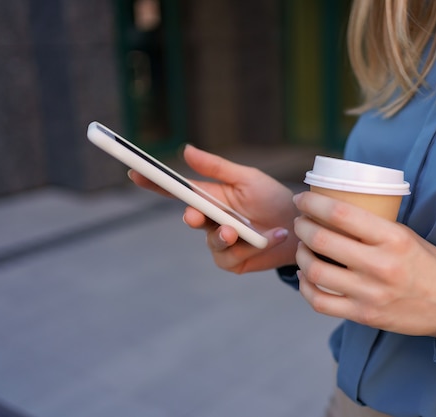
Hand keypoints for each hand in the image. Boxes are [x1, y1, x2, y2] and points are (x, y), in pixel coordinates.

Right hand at [129, 145, 299, 272]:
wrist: (300, 226)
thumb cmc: (273, 198)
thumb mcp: (246, 178)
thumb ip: (216, 168)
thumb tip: (186, 150)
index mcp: (212, 197)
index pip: (178, 191)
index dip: (155, 184)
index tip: (135, 172)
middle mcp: (212, 220)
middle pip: (190, 218)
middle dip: (193, 217)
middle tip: (196, 216)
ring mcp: (221, 242)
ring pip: (211, 241)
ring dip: (228, 236)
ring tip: (249, 232)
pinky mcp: (232, 261)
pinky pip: (229, 257)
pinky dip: (250, 248)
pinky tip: (271, 237)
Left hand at [293, 191, 435, 338]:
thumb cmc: (427, 264)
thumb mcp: (407, 235)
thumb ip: (374, 226)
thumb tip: (336, 210)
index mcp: (393, 238)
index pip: (341, 214)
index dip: (312, 204)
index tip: (302, 199)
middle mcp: (380, 265)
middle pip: (322, 241)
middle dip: (302, 227)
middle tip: (300, 222)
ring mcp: (370, 293)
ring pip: (316, 272)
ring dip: (301, 255)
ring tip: (303, 247)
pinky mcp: (363, 315)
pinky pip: (320, 302)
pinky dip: (306, 287)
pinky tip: (306, 275)